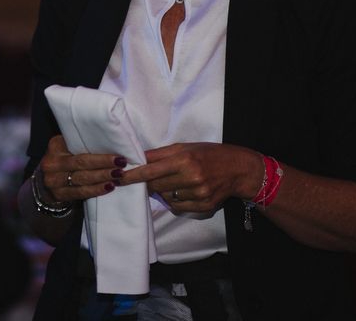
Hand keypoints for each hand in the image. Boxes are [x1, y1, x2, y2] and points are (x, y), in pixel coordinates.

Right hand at [37, 135, 126, 203]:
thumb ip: (80, 143)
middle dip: (104, 164)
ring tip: (118, 175)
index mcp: (55, 146)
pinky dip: (96, 190)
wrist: (48, 181)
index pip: (77, 147)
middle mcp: (51, 163)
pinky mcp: (59, 194)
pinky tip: (109, 187)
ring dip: (103, 177)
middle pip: (81, 163)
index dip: (98, 152)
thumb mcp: (66, 146)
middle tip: (121, 163)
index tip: (117, 153)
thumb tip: (110, 139)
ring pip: (82, 179)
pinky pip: (81, 192)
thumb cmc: (64, 159)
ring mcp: (53, 181)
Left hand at [117, 142, 258, 212]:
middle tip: (148, 177)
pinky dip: (174, 200)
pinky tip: (183, 190)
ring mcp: (198, 194)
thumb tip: (137, 159)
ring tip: (175, 180)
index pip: (151, 170)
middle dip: (148, 182)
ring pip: (166, 197)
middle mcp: (191, 177)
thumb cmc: (208, 154)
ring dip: (163, 191)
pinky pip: (177, 206)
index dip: (132, 175)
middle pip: (155, 185)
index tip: (118, 177)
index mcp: (184, 159)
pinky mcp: (203, 207)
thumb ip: (160, 154)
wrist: (238, 170)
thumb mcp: (184, 147)